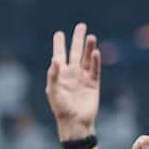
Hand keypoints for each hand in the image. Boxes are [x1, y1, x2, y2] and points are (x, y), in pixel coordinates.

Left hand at [46, 22, 100, 141]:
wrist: (75, 122)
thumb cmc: (60, 108)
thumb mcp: (53, 91)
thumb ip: (53, 75)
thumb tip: (55, 59)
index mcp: (60, 75)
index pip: (60, 55)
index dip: (59, 45)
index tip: (59, 33)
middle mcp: (72, 74)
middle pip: (76, 52)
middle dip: (78, 40)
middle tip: (81, 26)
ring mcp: (83, 78)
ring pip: (87, 59)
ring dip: (89, 48)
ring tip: (91, 36)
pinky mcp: (93, 84)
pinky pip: (95, 69)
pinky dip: (96, 61)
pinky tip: (96, 52)